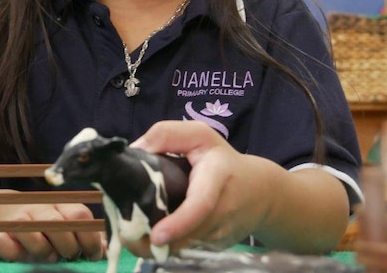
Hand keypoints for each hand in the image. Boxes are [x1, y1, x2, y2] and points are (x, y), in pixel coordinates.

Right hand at [0, 203, 104, 262]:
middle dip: (69, 247)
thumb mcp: (67, 224)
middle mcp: (40, 208)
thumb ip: (86, 235)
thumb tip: (105, 249)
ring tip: (50, 257)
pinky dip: (14, 253)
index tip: (92, 255)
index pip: (80, 215)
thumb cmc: (45, 223)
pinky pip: (3, 243)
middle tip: (70, 256)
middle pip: (59, 224)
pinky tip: (22, 255)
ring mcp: (18, 218)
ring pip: (32, 233)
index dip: (90, 238)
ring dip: (44, 251)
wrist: (5, 210)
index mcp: (61, 204)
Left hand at [127, 120, 275, 254]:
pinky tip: (148, 239)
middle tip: (126, 237)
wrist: (260, 192)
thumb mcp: (199, 136)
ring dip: (155, 248)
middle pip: (186, 235)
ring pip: (182, 249)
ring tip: (131, 237)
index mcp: (216, 178)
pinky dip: (165, 248)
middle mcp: (221, 212)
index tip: (156, 236)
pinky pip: (185, 252)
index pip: (201, 205)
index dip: (179, 223)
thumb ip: (166, 135)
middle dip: (154, 242)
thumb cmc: (222, 160)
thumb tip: (135, 151)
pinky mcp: (215, 249)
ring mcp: (219, 235)